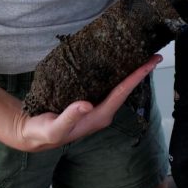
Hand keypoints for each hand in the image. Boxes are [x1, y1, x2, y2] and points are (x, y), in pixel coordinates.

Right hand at [16, 54, 161, 149]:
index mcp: (99, 117)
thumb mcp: (54, 128)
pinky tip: (117, 60)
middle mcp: (103, 111)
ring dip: (129, 71)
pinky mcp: (90, 99)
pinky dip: (115, 72)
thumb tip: (86, 104)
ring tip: (140, 54)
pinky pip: (107, 83)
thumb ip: (70, 117)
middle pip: (125, 88)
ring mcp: (97, 105)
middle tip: (153, 54)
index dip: (138, 76)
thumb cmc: (44, 133)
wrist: (35, 134)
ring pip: (118, 85)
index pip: (122, 93)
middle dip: (140, 72)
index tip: (151, 62)